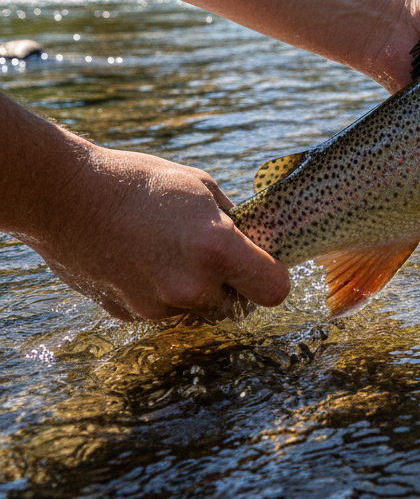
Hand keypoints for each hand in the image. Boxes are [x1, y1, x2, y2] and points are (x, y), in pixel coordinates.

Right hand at [24, 143, 288, 320]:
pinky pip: (160, 308)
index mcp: (217, 252)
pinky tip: (138, 257)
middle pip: (234, 302)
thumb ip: (234, 223)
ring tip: (163, 246)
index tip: (263, 265)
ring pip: (195, 306)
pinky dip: (156, 290)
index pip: (274, 290)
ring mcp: (156, 307)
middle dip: (227, 280)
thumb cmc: (139, 183)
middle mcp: (190, 288)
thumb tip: (252, 242)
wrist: (65, 196)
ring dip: (190, 286)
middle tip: (204, 248)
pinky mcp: (126, 315)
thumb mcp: (201, 188)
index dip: (272, 277)